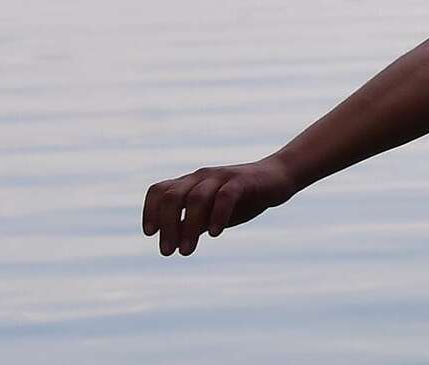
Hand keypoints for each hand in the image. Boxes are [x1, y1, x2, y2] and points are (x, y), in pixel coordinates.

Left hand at [143, 156, 297, 255]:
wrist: (278, 178)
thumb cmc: (241, 198)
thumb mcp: (212, 213)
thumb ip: (192, 223)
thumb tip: (170, 240)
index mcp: (191, 182)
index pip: (160, 190)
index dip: (150, 210)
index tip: (150, 234)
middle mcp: (202, 177)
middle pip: (172, 196)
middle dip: (167, 225)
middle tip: (167, 252)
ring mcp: (222, 177)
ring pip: (196, 198)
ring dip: (188, 227)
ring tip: (186, 252)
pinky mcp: (242, 181)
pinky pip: (225, 197)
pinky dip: (216, 216)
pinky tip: (214, 235)